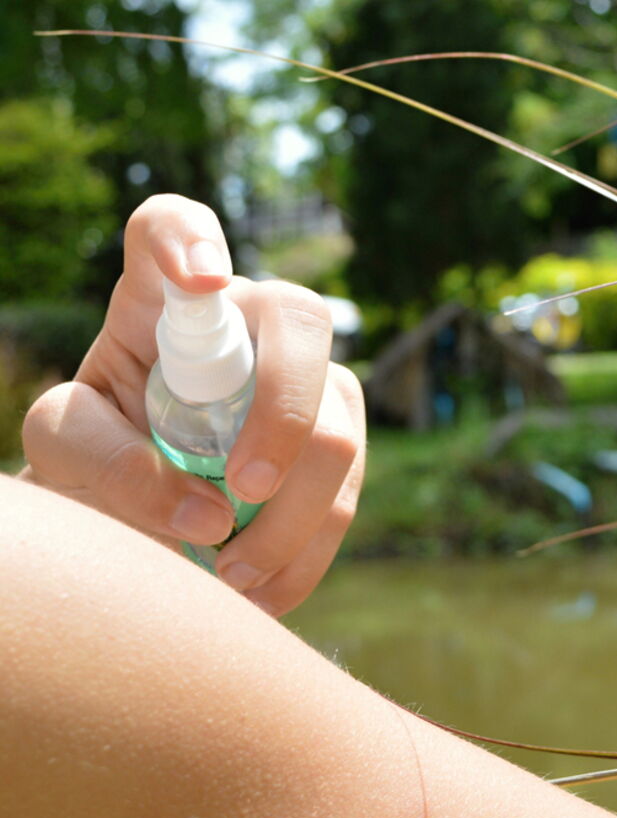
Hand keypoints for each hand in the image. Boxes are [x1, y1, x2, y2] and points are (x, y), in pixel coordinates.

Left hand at [21, 194, 365, 615]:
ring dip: (297, 512)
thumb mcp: (64, 454)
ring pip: (341, 420)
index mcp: (158, 302)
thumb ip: (107, 464)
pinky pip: (351, 491)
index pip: (171, 227)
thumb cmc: (93, 459)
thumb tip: (210, 513)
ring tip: (231, 576)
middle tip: (245, 486)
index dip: (190, 237)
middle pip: (299, 320)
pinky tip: (263, 590)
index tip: (201, 284)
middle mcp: (245, 325)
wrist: (132, 510)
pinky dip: (310, 552)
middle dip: (286, 408)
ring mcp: (303, 381)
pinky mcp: (337, 443)